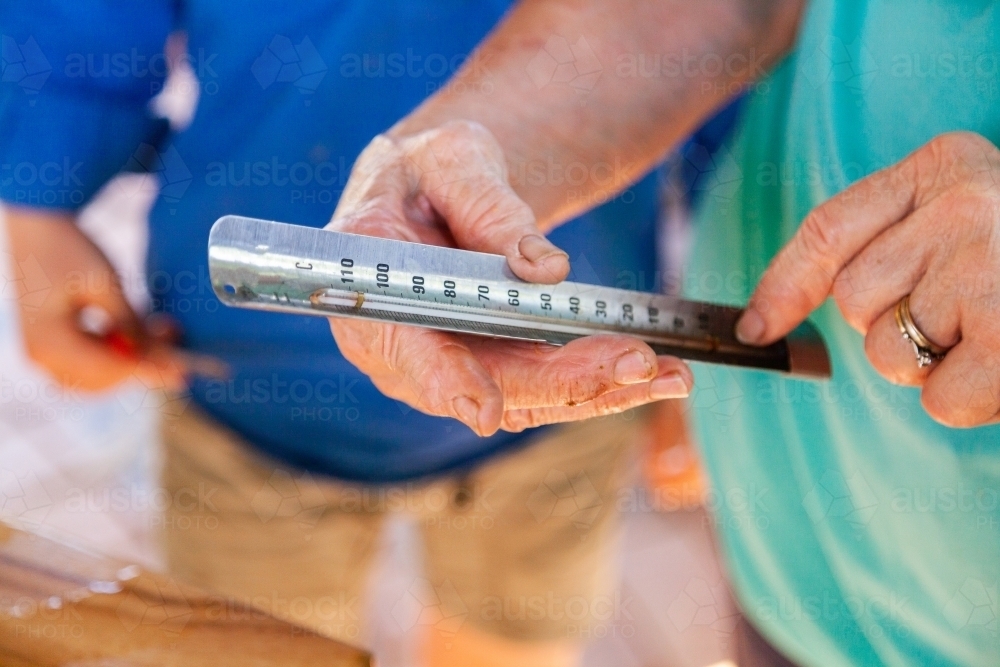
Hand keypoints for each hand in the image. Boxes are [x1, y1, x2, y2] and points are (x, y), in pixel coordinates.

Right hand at [4, 206, 186, 391]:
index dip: (148, 371)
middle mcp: (41, 355)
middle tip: (177, 346)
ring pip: (97, 375)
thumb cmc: (68, 249)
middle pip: (102, 381)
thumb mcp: (106, 286)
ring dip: (132, 360)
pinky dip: (117, 352)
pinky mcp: (50, 343)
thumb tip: (160, 358)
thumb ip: (131, 325)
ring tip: (163, 330)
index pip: (108, 370)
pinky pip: (87, 362)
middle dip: (141, 366)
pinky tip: (143, 330)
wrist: (35, 224)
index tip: (182, 372)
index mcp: (51, 342)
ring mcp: (43, 351)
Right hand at [327, 121, 691, 435]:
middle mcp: (406, 351)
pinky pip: (546, 389)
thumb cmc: (425, 170)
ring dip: (599, 390)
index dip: (446, 380)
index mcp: (373, 296)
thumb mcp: (449, 160)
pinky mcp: (492, 369)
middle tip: (637, 363)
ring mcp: (452, 368)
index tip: (485, 410)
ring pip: (528, 398)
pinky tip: (659, 374)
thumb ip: (488, 206)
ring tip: (671, 375)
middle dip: (564, 380)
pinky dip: (601, 383)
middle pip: (487, 383)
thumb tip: (547, 269)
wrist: (430, 192)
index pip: (406, 347)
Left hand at [736, 131, 999, 426]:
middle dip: (895, 328)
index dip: (783, 283)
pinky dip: (971, 402)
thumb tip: (765, 319)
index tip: (755, 327)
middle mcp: (964, 202)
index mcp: (946, 165)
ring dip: (937, 364)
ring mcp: (991, 265)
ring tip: (999, 334)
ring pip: (889, 353)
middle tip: (967, 318)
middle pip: (857, 301)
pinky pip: (937, 399)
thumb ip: (890, 243)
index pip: (829, 227)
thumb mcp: (965, 219)